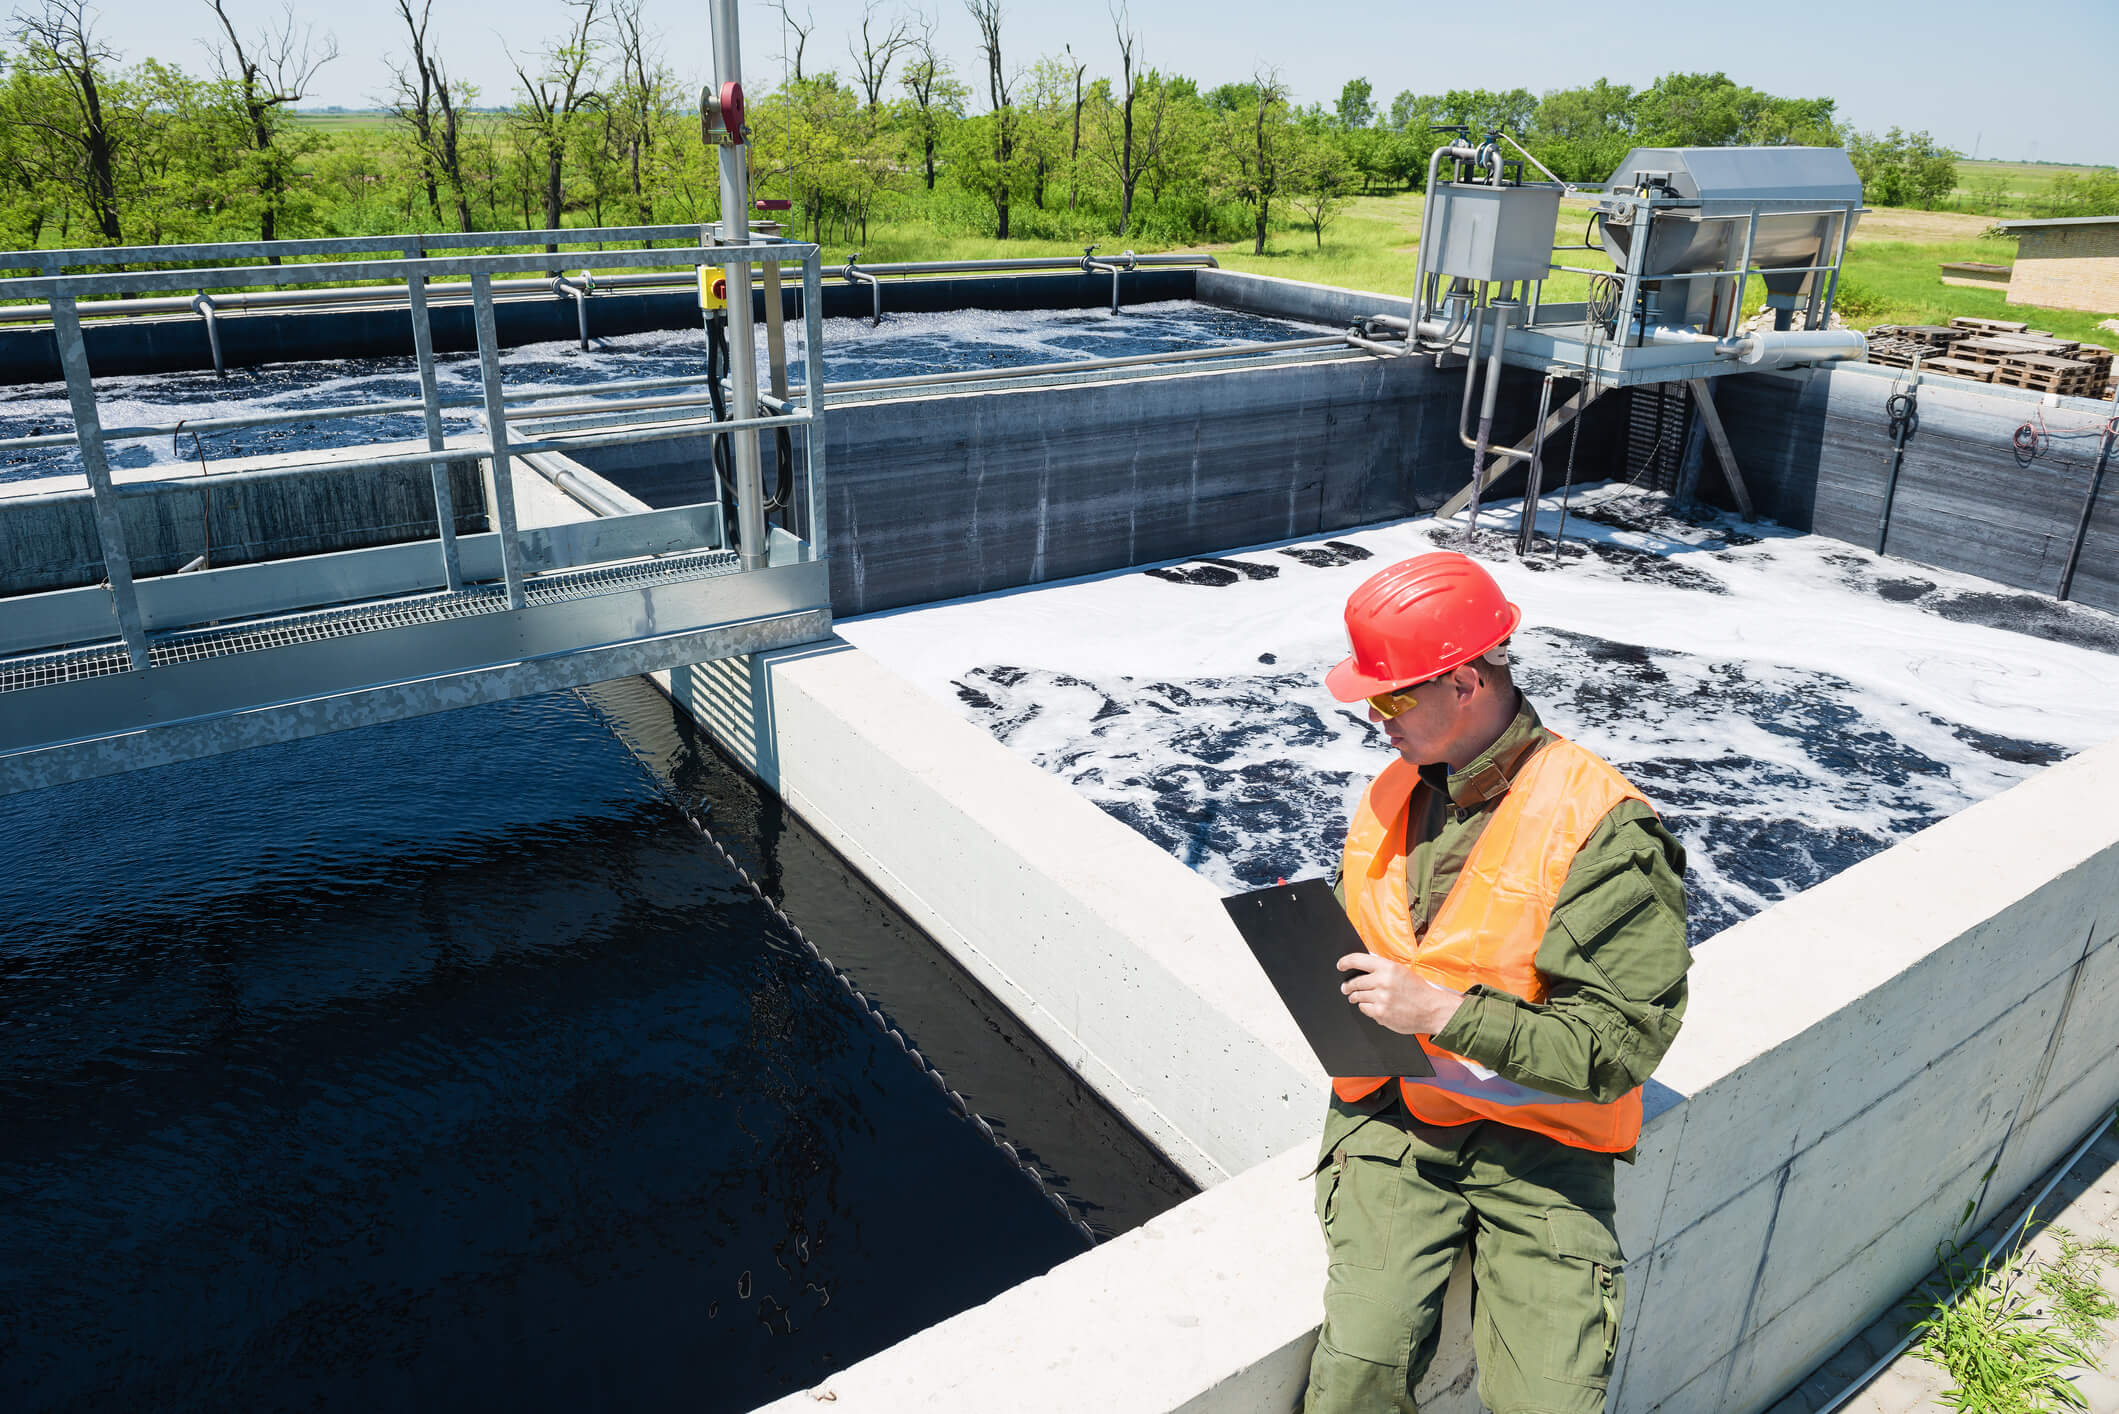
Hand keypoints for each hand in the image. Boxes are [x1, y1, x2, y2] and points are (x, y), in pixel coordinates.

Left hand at [1337, 954, 1465, 1036]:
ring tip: (1356, 997)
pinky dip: (1366, 1008)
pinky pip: (1364, 1009)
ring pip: (1357, 996)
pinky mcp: (1380, 1013)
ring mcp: (1381, 998)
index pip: (1359, 960)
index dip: (1346, 962)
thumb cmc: (1419, 991)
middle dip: (1348, 986)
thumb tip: (1363, 970)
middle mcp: (1383, 981)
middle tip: (1346, 988)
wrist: (1432, 1009)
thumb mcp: (1402, 972)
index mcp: (1388, 967)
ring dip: (1355, 997)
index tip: (1340, 965)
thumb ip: (1383, 970)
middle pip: (1355, 982)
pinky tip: (1373, 1007)